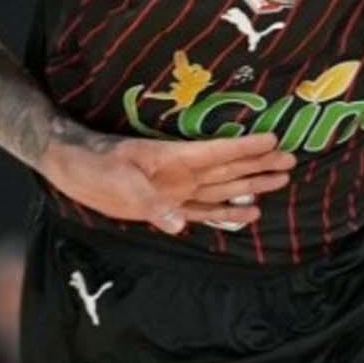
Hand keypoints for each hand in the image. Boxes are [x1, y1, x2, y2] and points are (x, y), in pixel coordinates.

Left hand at [39, 130, 294, 235]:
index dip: (246, 147)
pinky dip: (227, 211)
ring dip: (250, 184)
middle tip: (292, 159)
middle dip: (260, 164)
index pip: (218, 152)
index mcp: (174, 158)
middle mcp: (182, 173)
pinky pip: (204, 210)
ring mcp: (176, 189)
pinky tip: (247, 212)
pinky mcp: (166, 206)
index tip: (275, 138)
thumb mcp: (120, 182)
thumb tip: (178, 224)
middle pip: (230, 168)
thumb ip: (151, 203)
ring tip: (281, 180)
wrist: (72, 168)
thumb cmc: (94, 164)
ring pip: (223, 187)